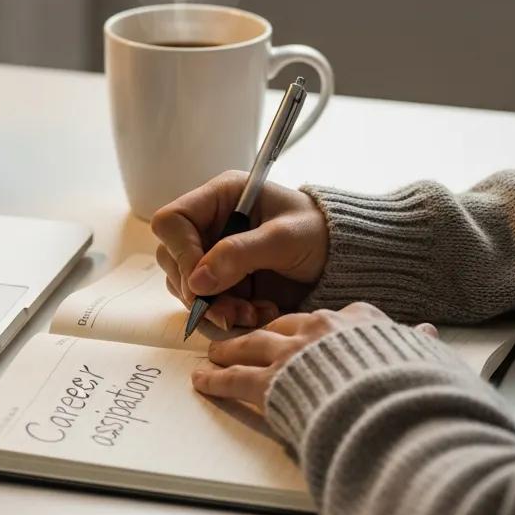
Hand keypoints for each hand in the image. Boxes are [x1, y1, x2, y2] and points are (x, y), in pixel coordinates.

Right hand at [151, 170, 328, 329]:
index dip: (180, 253)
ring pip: (186, 288)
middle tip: (231, 311)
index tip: (202, 283)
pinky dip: (229, 316)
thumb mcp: (284, 238)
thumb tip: (197, 281)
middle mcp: (209, 225)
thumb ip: (240, 254)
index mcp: (219, 198)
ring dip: (215, 308)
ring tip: (253, 313)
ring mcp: (213, 255)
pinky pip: (207, 305)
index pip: (172, 222)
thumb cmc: (318, 233)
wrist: (342, 258)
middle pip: (173, 260)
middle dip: (199, 291)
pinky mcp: (223, 282)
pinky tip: (259, 314)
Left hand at [191, 303, 436, 405]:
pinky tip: (204, 381)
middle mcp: (319, 329)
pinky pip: (235, 378)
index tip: (306, 332)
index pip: (329, 319)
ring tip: (215, 355)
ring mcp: (291, 354)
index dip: (314, 328)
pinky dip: (216, 380)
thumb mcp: (423, 356)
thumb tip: (428, 332)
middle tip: (245, 339)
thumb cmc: (412, 386)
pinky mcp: (270, 383)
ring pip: (250, 346)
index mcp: (357, 321)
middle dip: (261, 334)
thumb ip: (417, 343)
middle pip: (280, 327)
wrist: (393, 408)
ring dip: (230, 350)